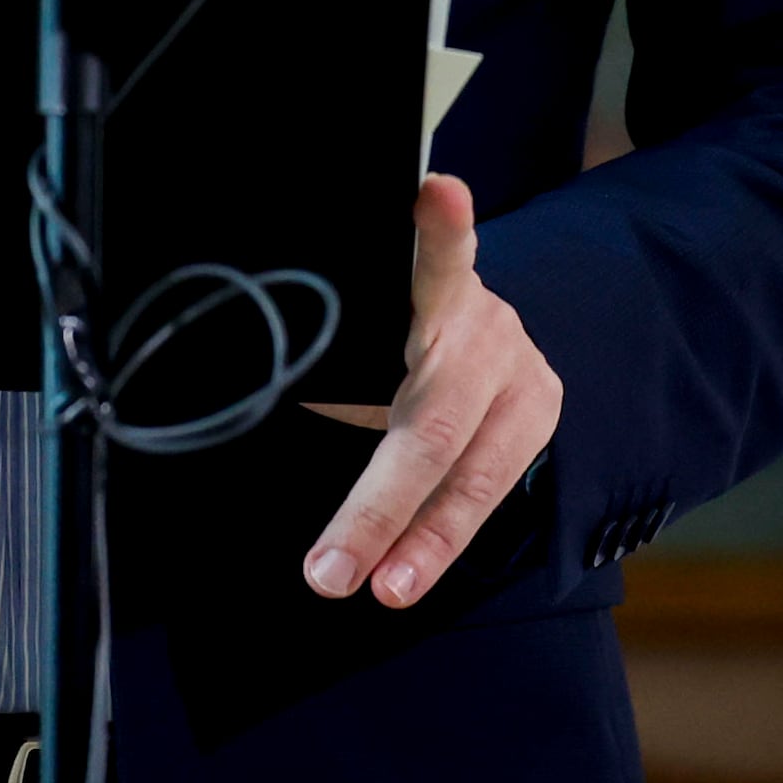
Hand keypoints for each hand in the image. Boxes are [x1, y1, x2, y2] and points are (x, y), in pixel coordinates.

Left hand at [299, 174, 560, 607]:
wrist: (487, 313)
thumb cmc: (396, 330)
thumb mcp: (368, 314)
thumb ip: (338, 342)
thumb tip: (240, 401)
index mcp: (429, 285)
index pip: (434, 254)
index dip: (439, 229)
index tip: (437, 194)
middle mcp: (478, 319)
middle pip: (430, 419)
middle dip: (376, 505)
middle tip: (326, 569)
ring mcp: (518, 366)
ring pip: (470, 467)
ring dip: (419, 539)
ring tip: (378, 588)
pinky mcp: (542, 407)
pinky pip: (489, 486)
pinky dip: (440, 537)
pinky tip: (406, 575)